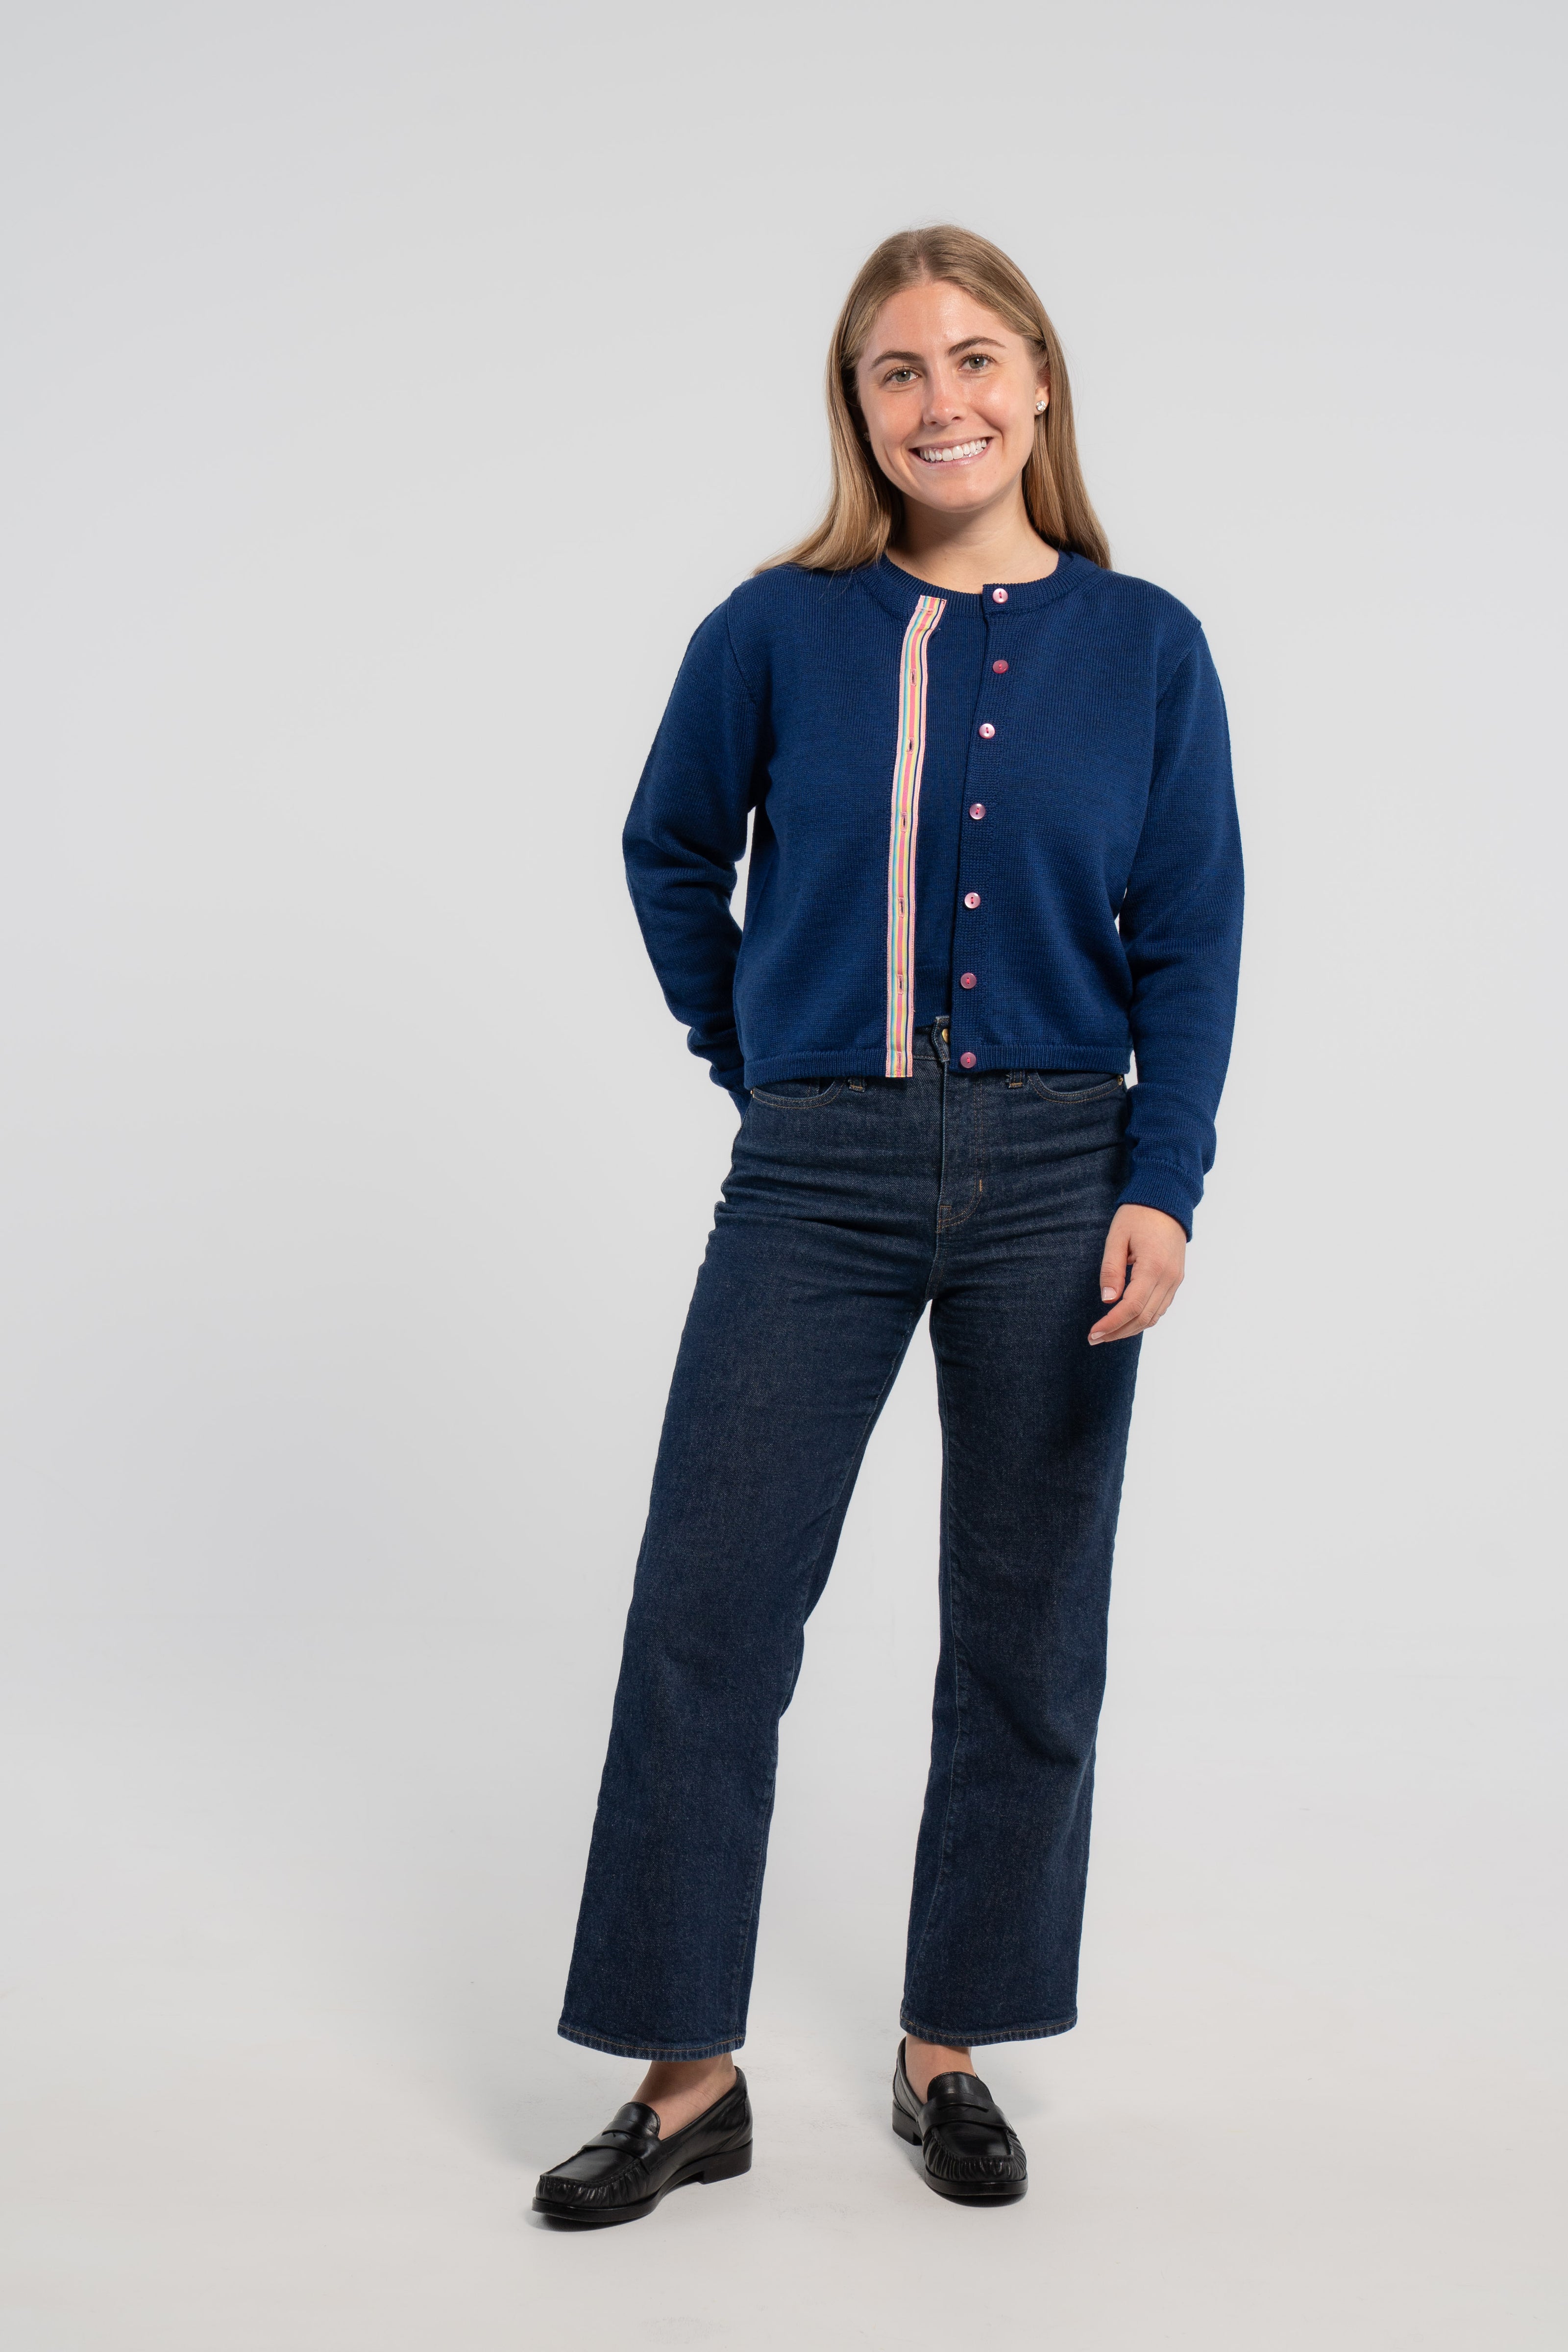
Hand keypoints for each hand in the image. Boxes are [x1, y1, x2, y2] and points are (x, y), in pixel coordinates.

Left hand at [1088, 1204, 1185, 1343]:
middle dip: (1118, 1332)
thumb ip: (1111, 1270)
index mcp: (1153, 1267)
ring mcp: (1176, 1280)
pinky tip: (1125, 1321)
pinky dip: (1143, 1318)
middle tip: (1094, 1338)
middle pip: (1144, 1317)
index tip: (1093, 1333)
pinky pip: (1161, 1307)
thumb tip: (1107, 1300)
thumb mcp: (1117, 1238)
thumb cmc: (1137, 1216)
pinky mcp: (1176, 1279)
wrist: (1166, 1202)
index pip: (1132, 1307)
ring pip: (1154, 1317)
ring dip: (1130, 1329)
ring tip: (1106, 1334)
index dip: (1112, 1324)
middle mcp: (1169, 1278)